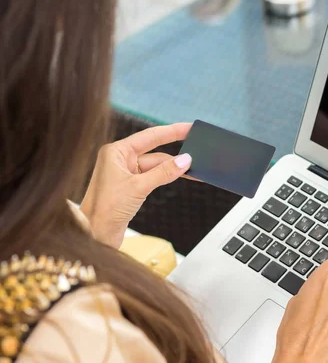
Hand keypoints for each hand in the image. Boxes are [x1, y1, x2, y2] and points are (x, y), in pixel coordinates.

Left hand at [80, 123, 192, 247]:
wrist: (94, 235)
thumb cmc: (105, 209)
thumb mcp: (139, 187)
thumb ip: (164, 172)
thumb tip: (185, 160)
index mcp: (116, 152)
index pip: (150, 136)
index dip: (172, 131)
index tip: (189, 128)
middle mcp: (120, 160)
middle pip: (155, 152)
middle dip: (176, 153)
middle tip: (198, 148)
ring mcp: (126, 174)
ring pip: (156, 166)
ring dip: (173, 168)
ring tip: (195, 169)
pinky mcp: (131, 188)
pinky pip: (154, 177)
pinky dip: (167, 177)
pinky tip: (181, 176)